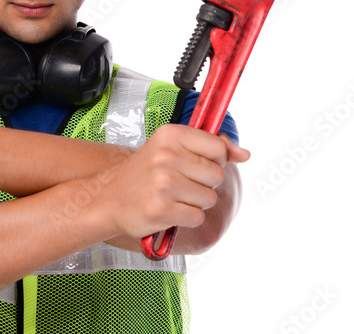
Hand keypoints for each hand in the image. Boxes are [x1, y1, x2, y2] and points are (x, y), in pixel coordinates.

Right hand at [99, 124, 249, 238]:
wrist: (108, 199)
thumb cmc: (143, 174)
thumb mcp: (171, 149)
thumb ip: (209, 147)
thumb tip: (244, 154)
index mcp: (170, 135)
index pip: (218, 147)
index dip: (215, 159)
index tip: (197, 164)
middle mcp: (166, 156)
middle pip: (217, 174)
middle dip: (205, 184)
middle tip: (181, 183)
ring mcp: (163, 183)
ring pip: (210, 198)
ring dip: (196, 203)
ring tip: (173, 197)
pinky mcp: (162, 209)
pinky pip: (197, 217)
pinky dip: (186, 218)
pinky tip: (169, 210)